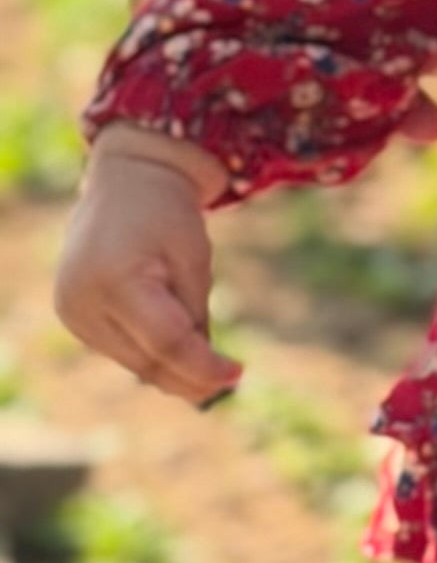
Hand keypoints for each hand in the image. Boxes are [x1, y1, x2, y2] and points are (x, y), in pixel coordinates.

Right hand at [56, 127, 239, 405]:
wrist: (126, 180)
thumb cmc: (167, 213)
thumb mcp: (194, 259)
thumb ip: (196, 314)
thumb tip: (205, 374)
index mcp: (116, 280)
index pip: (166, 342)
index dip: (204, 365)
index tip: (238, 373)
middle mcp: (83, 301)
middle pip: (146, 360)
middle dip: (190, 376)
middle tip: (229, 381)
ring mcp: (72, 312)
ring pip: (132, 361)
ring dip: (170, 369)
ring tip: (208, 366)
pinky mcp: (72, 316)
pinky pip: (119, 349)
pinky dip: (149, 353)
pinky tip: (176, 349)